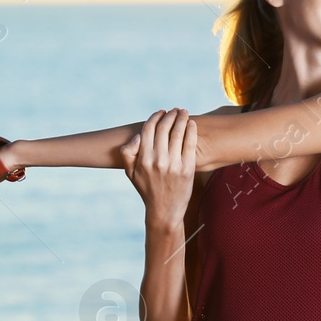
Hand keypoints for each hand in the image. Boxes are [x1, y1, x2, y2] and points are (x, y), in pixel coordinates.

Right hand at [120, 108, 196, 226]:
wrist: (164, 211)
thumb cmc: (147, 190)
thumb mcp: (130, 174)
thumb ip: (128, 154)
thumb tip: (137, 136)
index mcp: (143, 160)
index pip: (148, 130)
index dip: (155, 117)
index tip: (161, 112)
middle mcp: (158, 161)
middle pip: (164, 128)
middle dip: (170, 115)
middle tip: (175, 110)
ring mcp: (173, 165)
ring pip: (178, 133)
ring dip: (181, 119)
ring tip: (184, 113)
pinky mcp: (187, 169)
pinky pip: (190, 144)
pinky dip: (191, 130)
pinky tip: (192, 124)